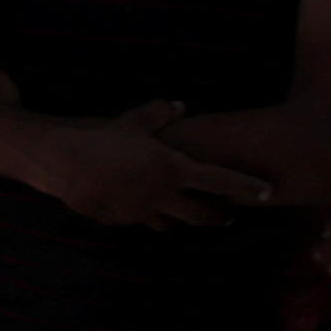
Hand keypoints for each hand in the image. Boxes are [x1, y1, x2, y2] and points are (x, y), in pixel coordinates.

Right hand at [17, 102, 275, 230]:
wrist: (63, 163)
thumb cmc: (101, 137)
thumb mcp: (134, 120)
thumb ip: (161, 114)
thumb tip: (180, 105)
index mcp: (172, 168)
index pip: (220, 181)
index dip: (246, 187)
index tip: (267, 191)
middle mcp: (162, 195)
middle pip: (202, 215)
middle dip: (219, 216)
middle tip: (228, 214)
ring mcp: (142, 212)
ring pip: (172, 224)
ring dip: (183, 219)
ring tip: (187, 212)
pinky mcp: (122, 221)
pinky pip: (143, 220)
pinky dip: (149, 214)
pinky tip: (143, 204)